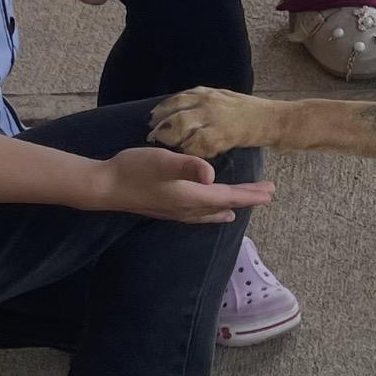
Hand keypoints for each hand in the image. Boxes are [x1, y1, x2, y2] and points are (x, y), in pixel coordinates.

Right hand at [95, 146, 274, 223]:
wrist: (105, 187)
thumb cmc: (134, 170)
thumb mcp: (162, 161)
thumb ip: (188, 166)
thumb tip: (212, 175)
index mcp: (190, 196)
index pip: (227, 196)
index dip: (250, 194)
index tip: (270, 192)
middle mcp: (186, 208)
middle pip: (223, 204)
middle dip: (246, 198)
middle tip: (268, 195)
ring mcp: (175, 211)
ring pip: (211, 211)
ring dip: (230, 205)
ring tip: (243, 205)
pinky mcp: (166, 208)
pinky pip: (198, 213)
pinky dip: (211, 211)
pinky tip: (208, 211)